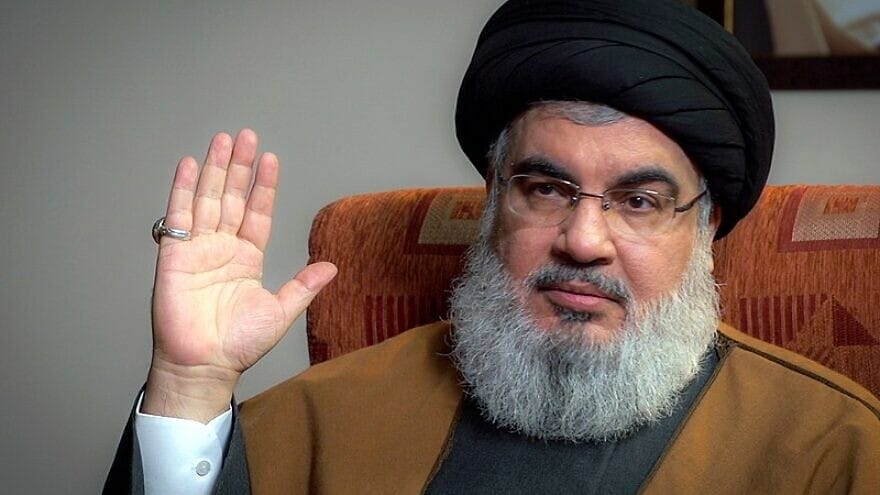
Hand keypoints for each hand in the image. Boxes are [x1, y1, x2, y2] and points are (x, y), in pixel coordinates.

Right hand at [142, 129, 336, 421]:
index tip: (271, 159)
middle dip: (240, 167)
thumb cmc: (239, 344)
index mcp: (247, 258)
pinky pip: (179, 217)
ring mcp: (198, 249)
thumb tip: (332, 267)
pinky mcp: (174, 256)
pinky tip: (191, 165)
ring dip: (215, 169)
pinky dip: (183, 190)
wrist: (205, 365)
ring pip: (208, 199)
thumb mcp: (281, 311)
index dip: (264, 186)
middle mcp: (223, 248)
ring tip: (223, 140)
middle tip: (247, 135)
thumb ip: (303, 286)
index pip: (257, 212)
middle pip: (232, 197)